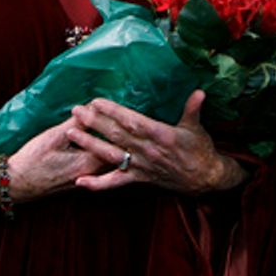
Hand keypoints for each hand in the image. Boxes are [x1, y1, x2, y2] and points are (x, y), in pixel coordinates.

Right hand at [5, 117, 109, 203]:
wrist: (15, 184)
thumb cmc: (32, 160)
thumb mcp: (54, 136)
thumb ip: (77, 123)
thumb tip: (93, 108)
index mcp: (89, 163)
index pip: (113, 142)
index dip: (117, 125)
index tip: (119, 110)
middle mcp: (92, 175)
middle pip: (115, 153)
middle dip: (118, 136)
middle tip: (122, 119)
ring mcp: (86, 179)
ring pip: (108, 160)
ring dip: (111, 144)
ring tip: (115, 127)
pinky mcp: (80, 181)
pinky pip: (99, 165)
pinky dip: (102, 152)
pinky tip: (101, 141)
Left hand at [67, 90, 246, 195]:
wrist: (204, 178)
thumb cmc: (200, 149)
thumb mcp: (196, 127)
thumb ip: (193, 108)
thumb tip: (200, 91)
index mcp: (161, 135)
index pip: (132, 121)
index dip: (113, 112)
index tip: (96, 101)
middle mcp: (148, 150)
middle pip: (116, 135)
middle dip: (94, 123)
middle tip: (75, 111)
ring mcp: (141, 166)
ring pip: (111, 155)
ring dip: (90, 145)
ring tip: (71, 134)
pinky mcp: (139, 179)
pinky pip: (115, 182)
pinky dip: (97, 184)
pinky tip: (79, 182)